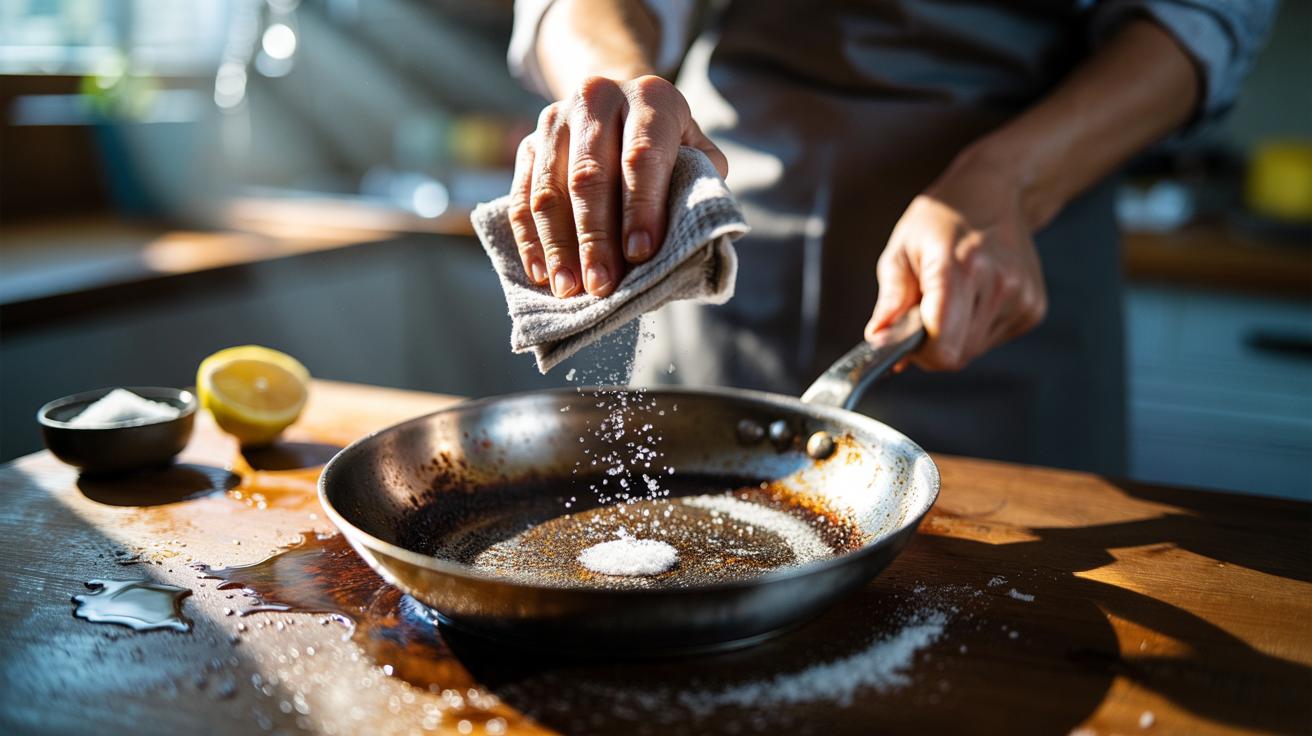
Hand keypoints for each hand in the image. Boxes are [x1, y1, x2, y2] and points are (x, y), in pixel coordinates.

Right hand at [508, 75, 727, 297]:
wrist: (621, 106)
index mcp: (651, 98)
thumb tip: (682, 245)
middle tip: (601, 285)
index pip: (643, 155)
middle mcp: (599, 97)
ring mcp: (556, 119)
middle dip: (595, 237)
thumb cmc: (668, 148)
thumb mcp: (696, 156)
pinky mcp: (528, 143)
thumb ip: (696, 190)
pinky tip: (541, 272)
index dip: (641, 207)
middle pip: (590, 175)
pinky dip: (529, 239)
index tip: (641, 254)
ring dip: (558, 245)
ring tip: (569, 288)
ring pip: (549, 189)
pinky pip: (521, 196)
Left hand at [866, 152, 1047, 370]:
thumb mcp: (901, 250)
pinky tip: (973, 297)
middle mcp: (999, 285)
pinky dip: (974, 329)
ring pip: (974, 352)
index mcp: (961, 267)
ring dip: (954, 336)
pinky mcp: (1034, 308)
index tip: (905, 334)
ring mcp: (1022, 298)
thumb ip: (890, 301)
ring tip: (952, 296)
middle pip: (956, 355)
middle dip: (932, 345)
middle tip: (923, 310)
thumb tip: (878, 340)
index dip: (918, 351)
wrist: (994, 194)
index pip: (942, 346)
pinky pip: (992, 342)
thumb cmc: (941, 220)